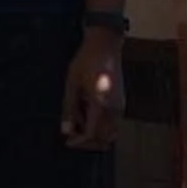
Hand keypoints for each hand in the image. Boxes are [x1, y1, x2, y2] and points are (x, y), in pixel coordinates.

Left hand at [61, 27, 124, 150]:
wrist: (105, 45)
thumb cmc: (85, 61)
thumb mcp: (72, 84)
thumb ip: (69, 108)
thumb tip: (66, 131)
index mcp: (101, 105)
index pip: (92, 134)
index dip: (79, 142)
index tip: (68, 142)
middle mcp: (114, 110)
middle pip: (103, 139)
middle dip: (87, 141)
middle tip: (71, 133)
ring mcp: (120, 107)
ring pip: (110, 134)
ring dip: (95, 134)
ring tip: (79, 119)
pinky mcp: (121, 104)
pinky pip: (113, 125)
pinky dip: (101, 127)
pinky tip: (87, 113)